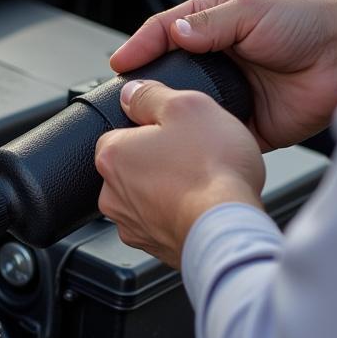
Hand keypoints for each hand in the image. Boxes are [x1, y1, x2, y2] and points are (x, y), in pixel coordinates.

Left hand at [95, 79, 264, 268]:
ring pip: (146, 196)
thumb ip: (152, 95)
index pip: (119, 132)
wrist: (225, 228)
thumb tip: (132, 91)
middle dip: (159, 159)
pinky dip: (177, 213)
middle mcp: (111, 194)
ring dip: (168, 188)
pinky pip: (161, 222)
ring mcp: (130, 225)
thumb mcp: (187, 107)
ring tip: (201, 182)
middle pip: (132, 165)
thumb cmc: (210, 171)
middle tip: (193, 154)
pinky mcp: (152, 246)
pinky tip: (200, 206)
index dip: (150, 127)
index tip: (174, 130)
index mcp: (112, 156)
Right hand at [109, 0, 336, 149]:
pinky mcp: (239, 125)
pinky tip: (182, 143)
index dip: (139, 48)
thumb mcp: (251, 10)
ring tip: (147, 124)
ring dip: (168, 117)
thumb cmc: (309, 21)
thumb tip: (172, 34)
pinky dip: (195, 142)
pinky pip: (209, 136)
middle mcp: (214, 61)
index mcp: (212, 26)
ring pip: (184, 109)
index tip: (120, 64)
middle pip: (167, 76)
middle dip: (146, 87)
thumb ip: (208, 25)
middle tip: (126, 98)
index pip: (163, 34)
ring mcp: (225, 95)